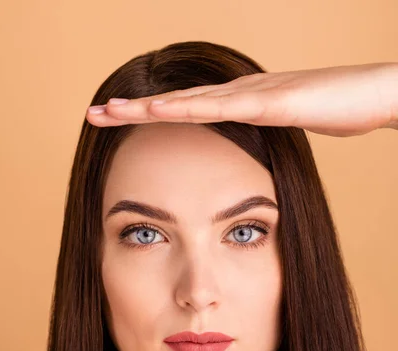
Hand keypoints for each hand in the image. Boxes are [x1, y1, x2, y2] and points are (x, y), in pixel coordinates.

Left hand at [86, 62, 397, 136]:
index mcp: (241, 101)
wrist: (372, 93)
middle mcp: (239, 92)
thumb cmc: (338, 109)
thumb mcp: (291, 127)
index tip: (120, 122)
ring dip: (147, 106)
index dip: (152, 114)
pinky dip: (185, 108)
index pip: (188, 108)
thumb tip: (250, 145)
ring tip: (109, 110)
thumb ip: (265, 132)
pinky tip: (157, 109)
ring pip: (188, 100)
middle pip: (176, 100)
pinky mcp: (270, 101)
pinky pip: (220, 107)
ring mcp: (252, 93)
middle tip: (94, 114)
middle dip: (134, 109)